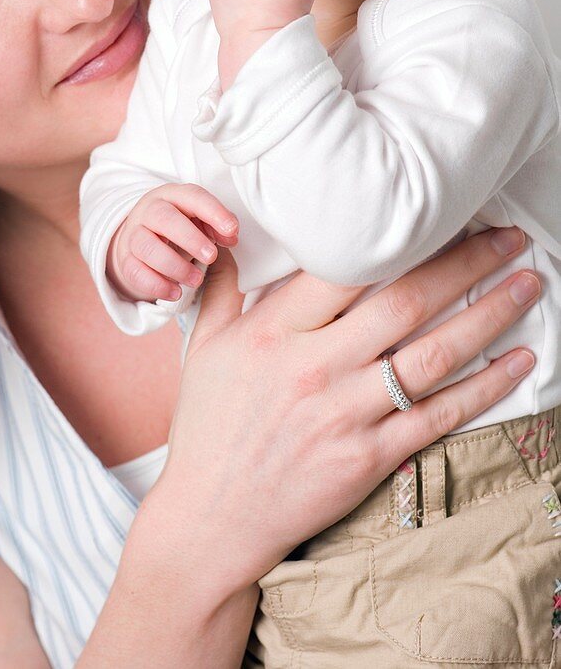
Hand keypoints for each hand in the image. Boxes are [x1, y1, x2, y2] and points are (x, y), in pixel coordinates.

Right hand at [106, 183, 238, 302]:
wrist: (138, 239)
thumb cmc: (176, 227)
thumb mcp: (197, 220)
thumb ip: (216, 225)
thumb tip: (231, 236)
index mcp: (171, 195)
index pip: (192, 196)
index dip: (213, 211)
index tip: (231, 230)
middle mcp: (149, 211)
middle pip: (164, 219)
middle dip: (191, 238)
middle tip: (211, 256)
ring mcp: (134, 235)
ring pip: (148, 247)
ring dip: (175, 266)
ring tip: (196, 279)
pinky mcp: (125, 260)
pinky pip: (136, 273)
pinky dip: (157, 285)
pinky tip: (175, 291)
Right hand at [137, 226, 537, 606]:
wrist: (212, 517)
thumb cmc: (208, 427)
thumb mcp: (204, 348)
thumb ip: (221, 288)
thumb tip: (223, 238)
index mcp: (274, 331)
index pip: (346, 267)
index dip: (400, 237)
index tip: (440, 214)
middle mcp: (314, 366)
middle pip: (406, 302)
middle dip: (466, 263)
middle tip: (508, 237)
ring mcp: (346, 413)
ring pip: (433, 354)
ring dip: (489, 315)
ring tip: (527, 285)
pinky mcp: (370, 457)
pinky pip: (438, 415)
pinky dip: (484, 387)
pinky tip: (516, 362)